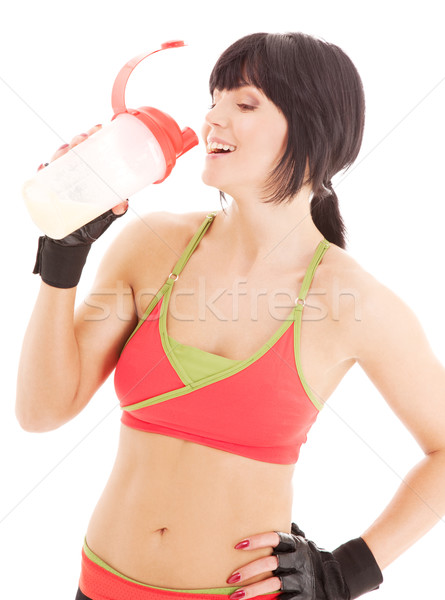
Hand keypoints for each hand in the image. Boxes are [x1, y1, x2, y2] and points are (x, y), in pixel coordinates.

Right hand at [33, 124, 128, 287]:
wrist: (74, 242)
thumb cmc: (93, 224)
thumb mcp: (108, 217)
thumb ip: (117, 210)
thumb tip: (123, 204)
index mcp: (91, 173)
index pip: (91, 149)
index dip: (94, 136)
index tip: (99, 128)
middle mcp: (76, 173)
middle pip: (74, 150)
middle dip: (78, 140)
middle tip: (83, 139)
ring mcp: (61, 180)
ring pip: (59, 159)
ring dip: (61, 152)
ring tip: (67, 151)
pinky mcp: (49, 190)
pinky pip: (43, 177)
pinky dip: (43, 170)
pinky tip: (44, 167)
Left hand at [228, 523, 382, 599]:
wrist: (333, 583)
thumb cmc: (308, 558)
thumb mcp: (301, 542)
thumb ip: (287, 532)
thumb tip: (268, 508)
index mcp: (296, 545)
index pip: (276, 539)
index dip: (257, 541)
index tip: (238, 544)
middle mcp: (298, 561)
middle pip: (271, 564)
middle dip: (250, 570)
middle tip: (231, 576)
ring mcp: (301, 581)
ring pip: (273, 585)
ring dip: (252, 591)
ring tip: (235, 595)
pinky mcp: (303, 598)